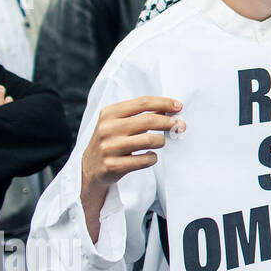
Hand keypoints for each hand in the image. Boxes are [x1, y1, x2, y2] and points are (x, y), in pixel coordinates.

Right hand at [81, 96, 181, 242]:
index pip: (142, 103)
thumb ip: (141, 115)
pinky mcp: (112, 166)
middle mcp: (107, 128)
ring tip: (160, 142)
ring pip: (149, 140)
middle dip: (169, 123)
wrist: (90, 168)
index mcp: (109, 113)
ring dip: (161, 141)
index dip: (164, 103)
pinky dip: (153, 157)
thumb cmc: (112, 141)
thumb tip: (170, 109)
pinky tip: (150, 156)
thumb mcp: (119, 123)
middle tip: (180, 126)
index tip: (179, 106)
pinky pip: (145, 160)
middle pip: (148, 120)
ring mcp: (109, 147)